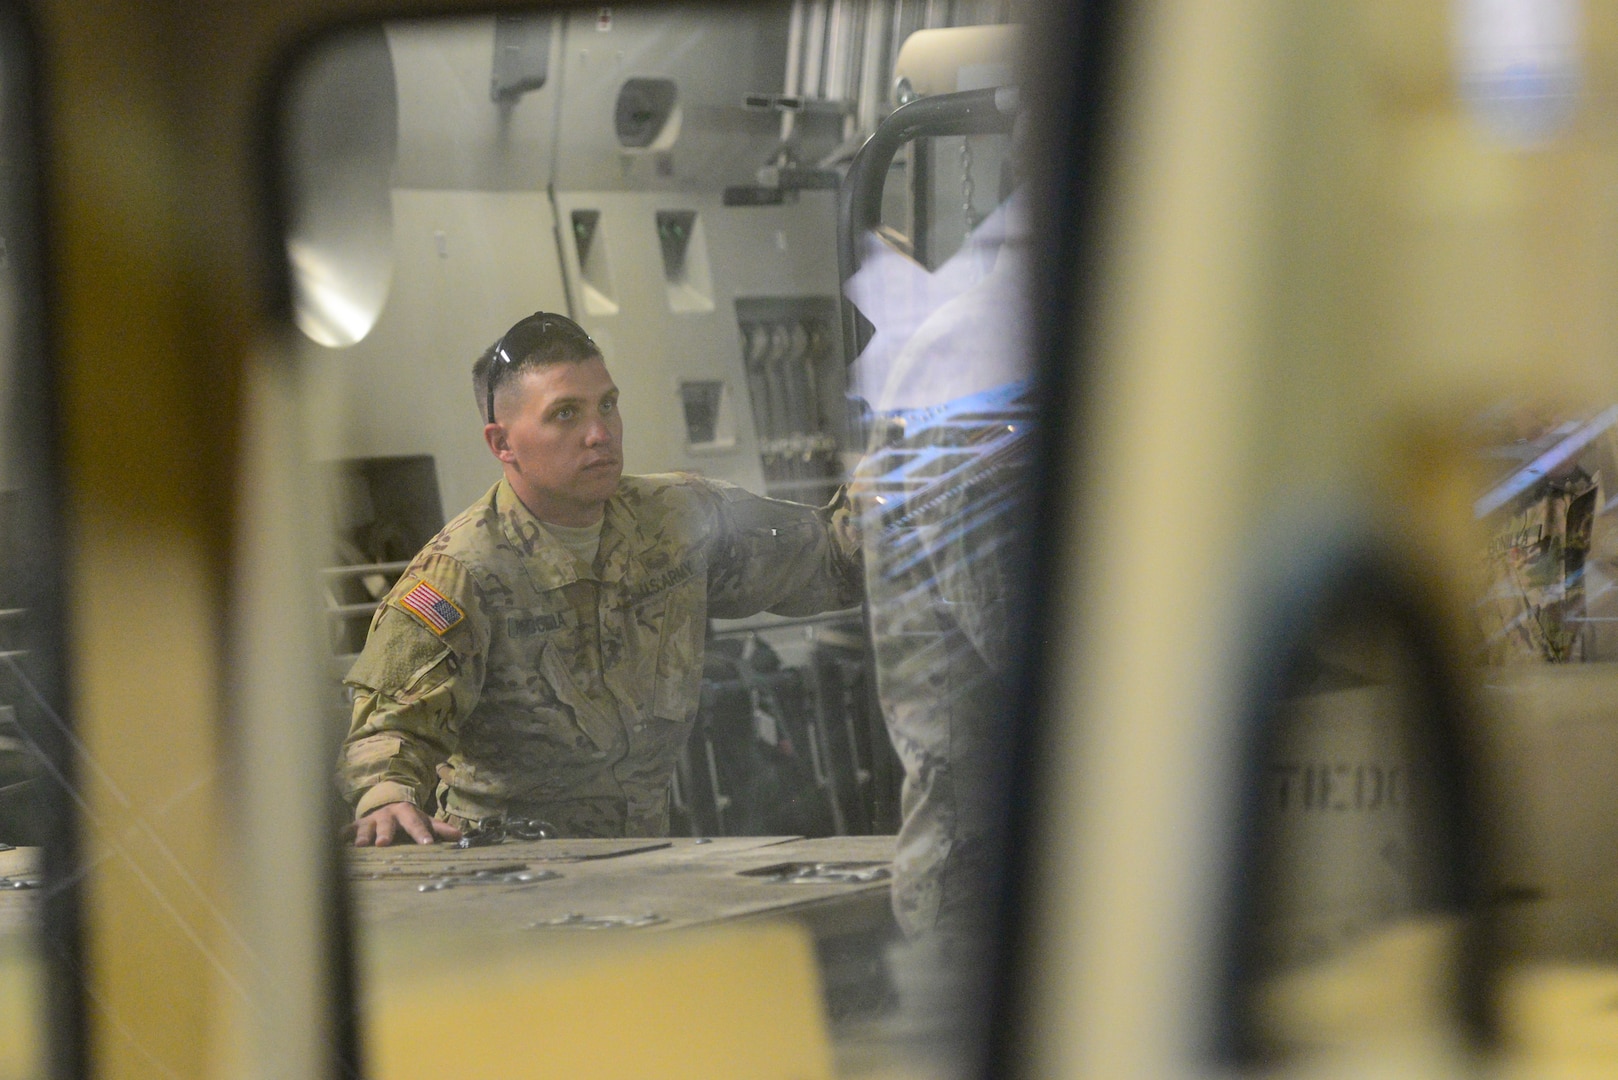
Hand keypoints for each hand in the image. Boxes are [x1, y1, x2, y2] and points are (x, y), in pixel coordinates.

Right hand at [347, 801, 462, 846]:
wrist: (385, 803)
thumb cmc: (407, 818)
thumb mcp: (423, 819)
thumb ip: (439, 828)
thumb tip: (459, 836)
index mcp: (406, 813)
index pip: (416, 823)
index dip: (422, 833)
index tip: (428, 845)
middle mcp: (386, 816)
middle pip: (387, 824)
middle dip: (385, 833)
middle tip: (384, 843)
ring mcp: (369, 821)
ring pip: (365, 828)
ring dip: (363, 836)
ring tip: (360, 846)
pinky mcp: (354, 826)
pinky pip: (346, 830)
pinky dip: (341, 835)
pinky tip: (336, 842)